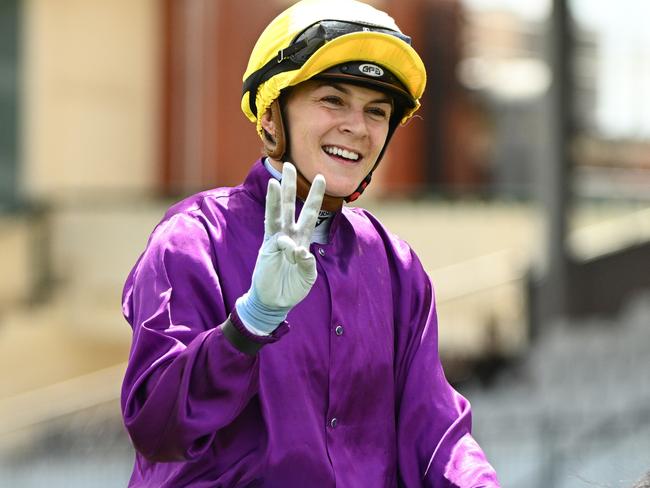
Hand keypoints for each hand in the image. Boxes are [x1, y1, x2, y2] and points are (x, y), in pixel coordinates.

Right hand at [235, 163, 325, 333]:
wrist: (274, 302)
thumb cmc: (292, 288)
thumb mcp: (308, 277)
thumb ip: (308, 263)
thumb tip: (301, 251)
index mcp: (302, 240)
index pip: (310, 214)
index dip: (315, 197)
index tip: (321, 178)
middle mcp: (289, 235)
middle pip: (290, 205)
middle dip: (291, 186)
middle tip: (289, 165)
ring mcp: (276, 240)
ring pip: (277, 213)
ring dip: (277, 196)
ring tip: (275, 179)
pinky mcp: (267, 248)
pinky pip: (273, 233)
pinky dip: (278, 227)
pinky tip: (282, 226)